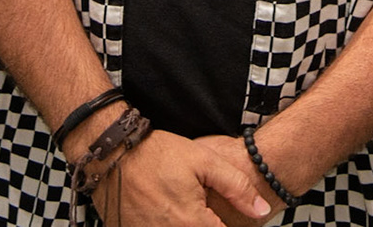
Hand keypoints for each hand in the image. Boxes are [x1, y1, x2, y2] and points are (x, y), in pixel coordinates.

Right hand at [88, 130, 269, 226]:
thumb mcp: (204, 161)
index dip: (227, 225)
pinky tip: (163, 211)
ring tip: (180, 206)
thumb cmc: (157, 154)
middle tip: (198, 207)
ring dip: (183, 223)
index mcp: (191, 224)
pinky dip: (163, 224)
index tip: (223, 217)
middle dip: (205, 223)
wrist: (112, 153)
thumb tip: (261, 210)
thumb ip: (237, 187)